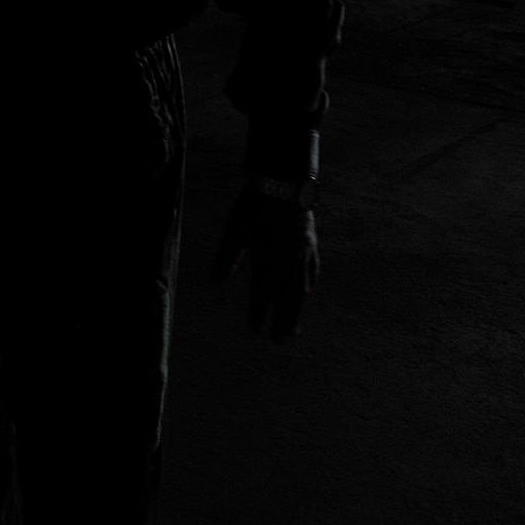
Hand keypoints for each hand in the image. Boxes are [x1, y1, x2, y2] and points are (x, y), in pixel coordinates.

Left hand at [210, 185, 318, 341]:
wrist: (284, 182)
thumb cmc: (255, 206)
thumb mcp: (235, 231)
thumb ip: (226, 258)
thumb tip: (213, 283)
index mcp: (270, 259)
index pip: (264, 293)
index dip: (260, 312)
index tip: (255, 331)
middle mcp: (290, 261)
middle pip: (287, 298)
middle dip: (282, 320)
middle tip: (279, 342)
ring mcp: (304, 254)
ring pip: (302, 289)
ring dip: (297, 310)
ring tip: (293, 328)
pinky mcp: (311, 245)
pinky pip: (312, 273)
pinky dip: (307, 288)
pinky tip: (306, 295)